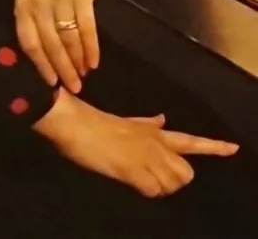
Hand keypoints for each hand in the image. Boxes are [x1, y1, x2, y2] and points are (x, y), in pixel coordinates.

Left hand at [14, 0, 108, 91]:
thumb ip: (36, 15)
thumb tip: (46, 52)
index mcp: (23, 2)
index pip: (28, 41)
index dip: (40, 65)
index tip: (51, 83)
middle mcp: (38, 2)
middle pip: (50, 45)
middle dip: (62, 70)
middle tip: (73, 88)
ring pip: (68, 39)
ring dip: (77, 61)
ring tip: (84, 76)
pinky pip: (87, 28)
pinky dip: (91, 48)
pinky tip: (94, 61)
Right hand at [34, 88, 238, 197]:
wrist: (76, 124)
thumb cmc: (97, 123)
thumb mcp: (126, 121)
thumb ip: (146, 123)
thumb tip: (161, 119)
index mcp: (154, 132)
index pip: (191, 140)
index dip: (214, 147)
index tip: (233, 148)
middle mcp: (156, 143)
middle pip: (186, 173)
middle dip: (174, 180)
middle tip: (150, 177)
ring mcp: (146, 156)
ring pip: (172, 184)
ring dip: (158, 187)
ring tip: (136, 177)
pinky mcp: (134, 170)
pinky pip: (153, 190)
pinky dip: (145, 191)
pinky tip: (130, 182)